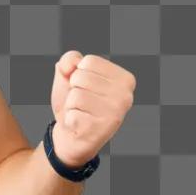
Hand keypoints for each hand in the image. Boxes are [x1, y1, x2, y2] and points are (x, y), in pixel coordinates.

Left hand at [50, 52, 134, 167]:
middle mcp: (126, 95)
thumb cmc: (75, 103)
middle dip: (74, 89)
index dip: (78, 73)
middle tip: (82, 102)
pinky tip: (80, 124)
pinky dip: (70, 118)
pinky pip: (73, 112)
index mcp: (124, 79)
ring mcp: (116, 113)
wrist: (70, 135)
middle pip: (81, 76)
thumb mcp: (69, 76)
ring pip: (76, 95)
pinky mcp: (102, 128)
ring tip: (81, 112)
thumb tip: (73, 63)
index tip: (86, 87)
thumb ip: (70, 59)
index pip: (89, 61)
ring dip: (71, 104)